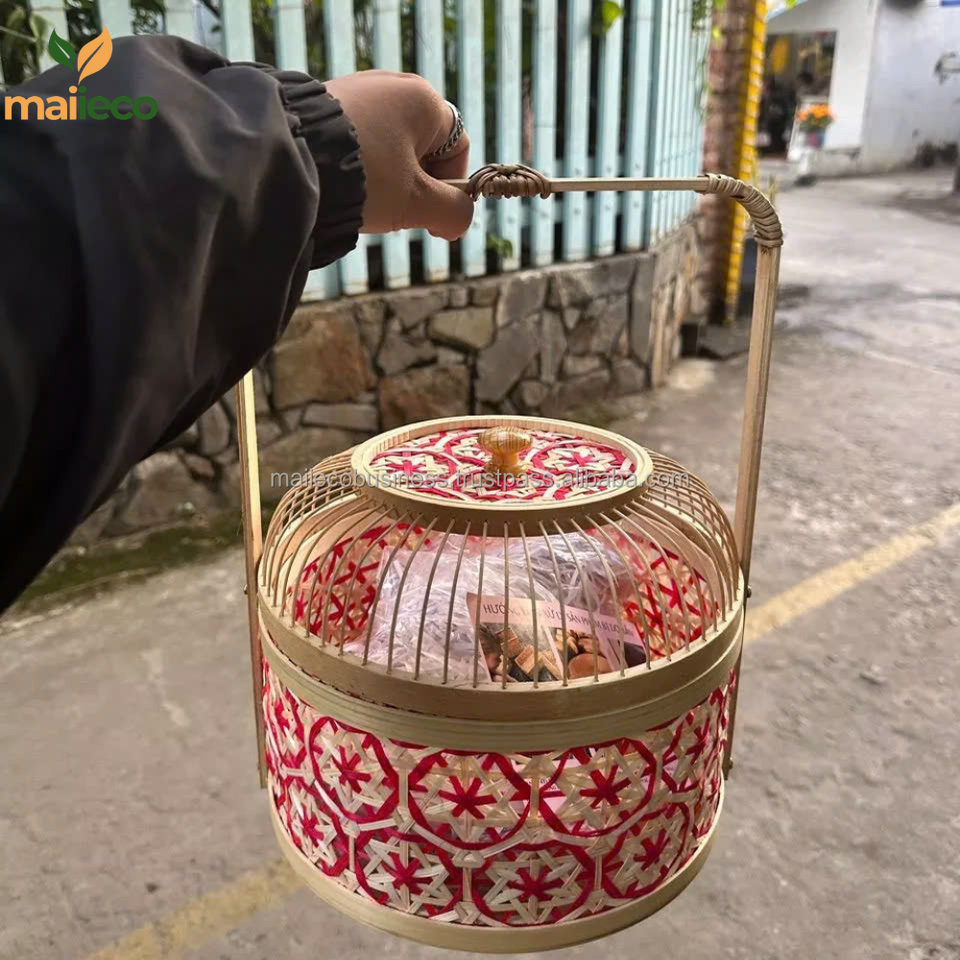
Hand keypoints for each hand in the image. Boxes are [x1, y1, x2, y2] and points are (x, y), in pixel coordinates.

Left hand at [324, 70, 473, 240]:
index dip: (452, 189)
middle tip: (397, 213)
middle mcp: (393, 85)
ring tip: (367, 200)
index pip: (458, 148)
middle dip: (417, 186)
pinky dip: (361, 167)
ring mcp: (358, 90)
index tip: (433, 221)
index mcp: (424, 100)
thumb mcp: (416, 203)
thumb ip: (453, 211)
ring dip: (389, 181)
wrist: (289, 161)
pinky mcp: (328, 103)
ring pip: (391, 147)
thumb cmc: (364, 179)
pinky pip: (361, 140)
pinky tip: (345, 185)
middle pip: (424, 148)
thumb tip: (462, 218)